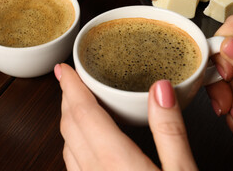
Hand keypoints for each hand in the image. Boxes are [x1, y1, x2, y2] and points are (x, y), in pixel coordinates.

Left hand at [55, 63, 196, 169]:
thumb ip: (169, 131)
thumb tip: (160, 89)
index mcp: (115, 162)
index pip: (82, 113)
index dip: (70, 87)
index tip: (63, 70)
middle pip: (69, 127)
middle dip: (67, 99)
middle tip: (71, 80)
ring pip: (67, 146)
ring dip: (69, 120)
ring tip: (76, 103)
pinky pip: (72, 165)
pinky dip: (73, 142)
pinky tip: (85, 140)